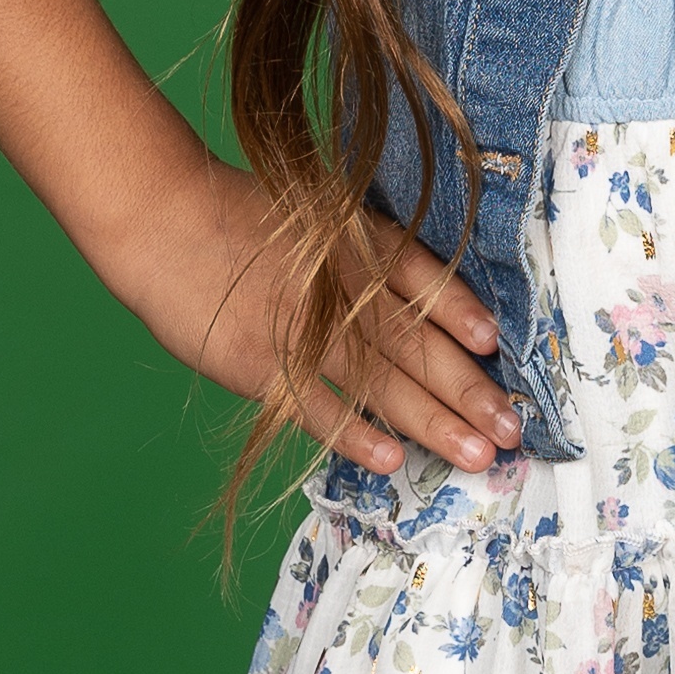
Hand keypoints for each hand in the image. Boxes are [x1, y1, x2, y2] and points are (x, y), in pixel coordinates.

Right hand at [125, 155, 522, 476]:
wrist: (161, 216)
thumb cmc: (240, 215)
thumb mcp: (316, 214)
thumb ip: (366, 253)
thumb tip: (421, 306)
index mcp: (354, 241)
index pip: (422, 278)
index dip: (461, 312)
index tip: (497, 345)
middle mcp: (337, 284)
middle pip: (416, 342)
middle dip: (470, 389)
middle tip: (513, 429)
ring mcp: (300, 326)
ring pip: (380, 381)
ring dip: (434, 422)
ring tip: (478, 455)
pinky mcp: (260, 364)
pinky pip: (318, 406)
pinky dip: (356, 434)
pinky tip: (395, 459)